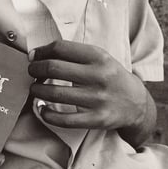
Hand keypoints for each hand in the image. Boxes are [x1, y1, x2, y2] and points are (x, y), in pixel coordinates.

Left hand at [28, 41, 149, 135]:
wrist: (136, 103)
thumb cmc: (109, 76)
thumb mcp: (99, 57)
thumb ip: (73, 54)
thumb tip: (36, 55)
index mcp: (98, 56)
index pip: (60, 48)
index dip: (42, 51)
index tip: (34, 56)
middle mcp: (99, 76)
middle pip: (54, 68)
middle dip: (35, 69)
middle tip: (31, 72)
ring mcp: (98, 99)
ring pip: (56, 93)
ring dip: (38, 90)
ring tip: (35, 89)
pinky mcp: (98, 119)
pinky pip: (66, 119)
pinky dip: (48, 115)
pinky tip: (42, 110)